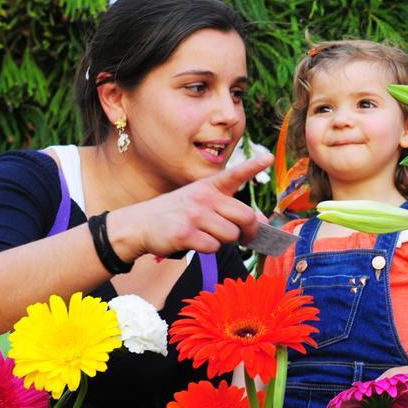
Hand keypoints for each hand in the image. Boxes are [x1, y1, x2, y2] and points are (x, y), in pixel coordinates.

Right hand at [114, 153, 273, 258]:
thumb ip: (228, 209)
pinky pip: (213, 247)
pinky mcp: (185, 233)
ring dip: (225, 241)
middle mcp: (203, 197)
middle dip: (250, 231)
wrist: (139, 225)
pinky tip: (195, 242)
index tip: (268, 158)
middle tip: (245, 237)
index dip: (252, 166)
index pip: (234, 174)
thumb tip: (260, 222)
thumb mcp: (199, 202)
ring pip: (231, 235)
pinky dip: (209, 249)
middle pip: (246, 216)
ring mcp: (194, 214)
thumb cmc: (176, 214)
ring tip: (209, 235)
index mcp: (208, 187)